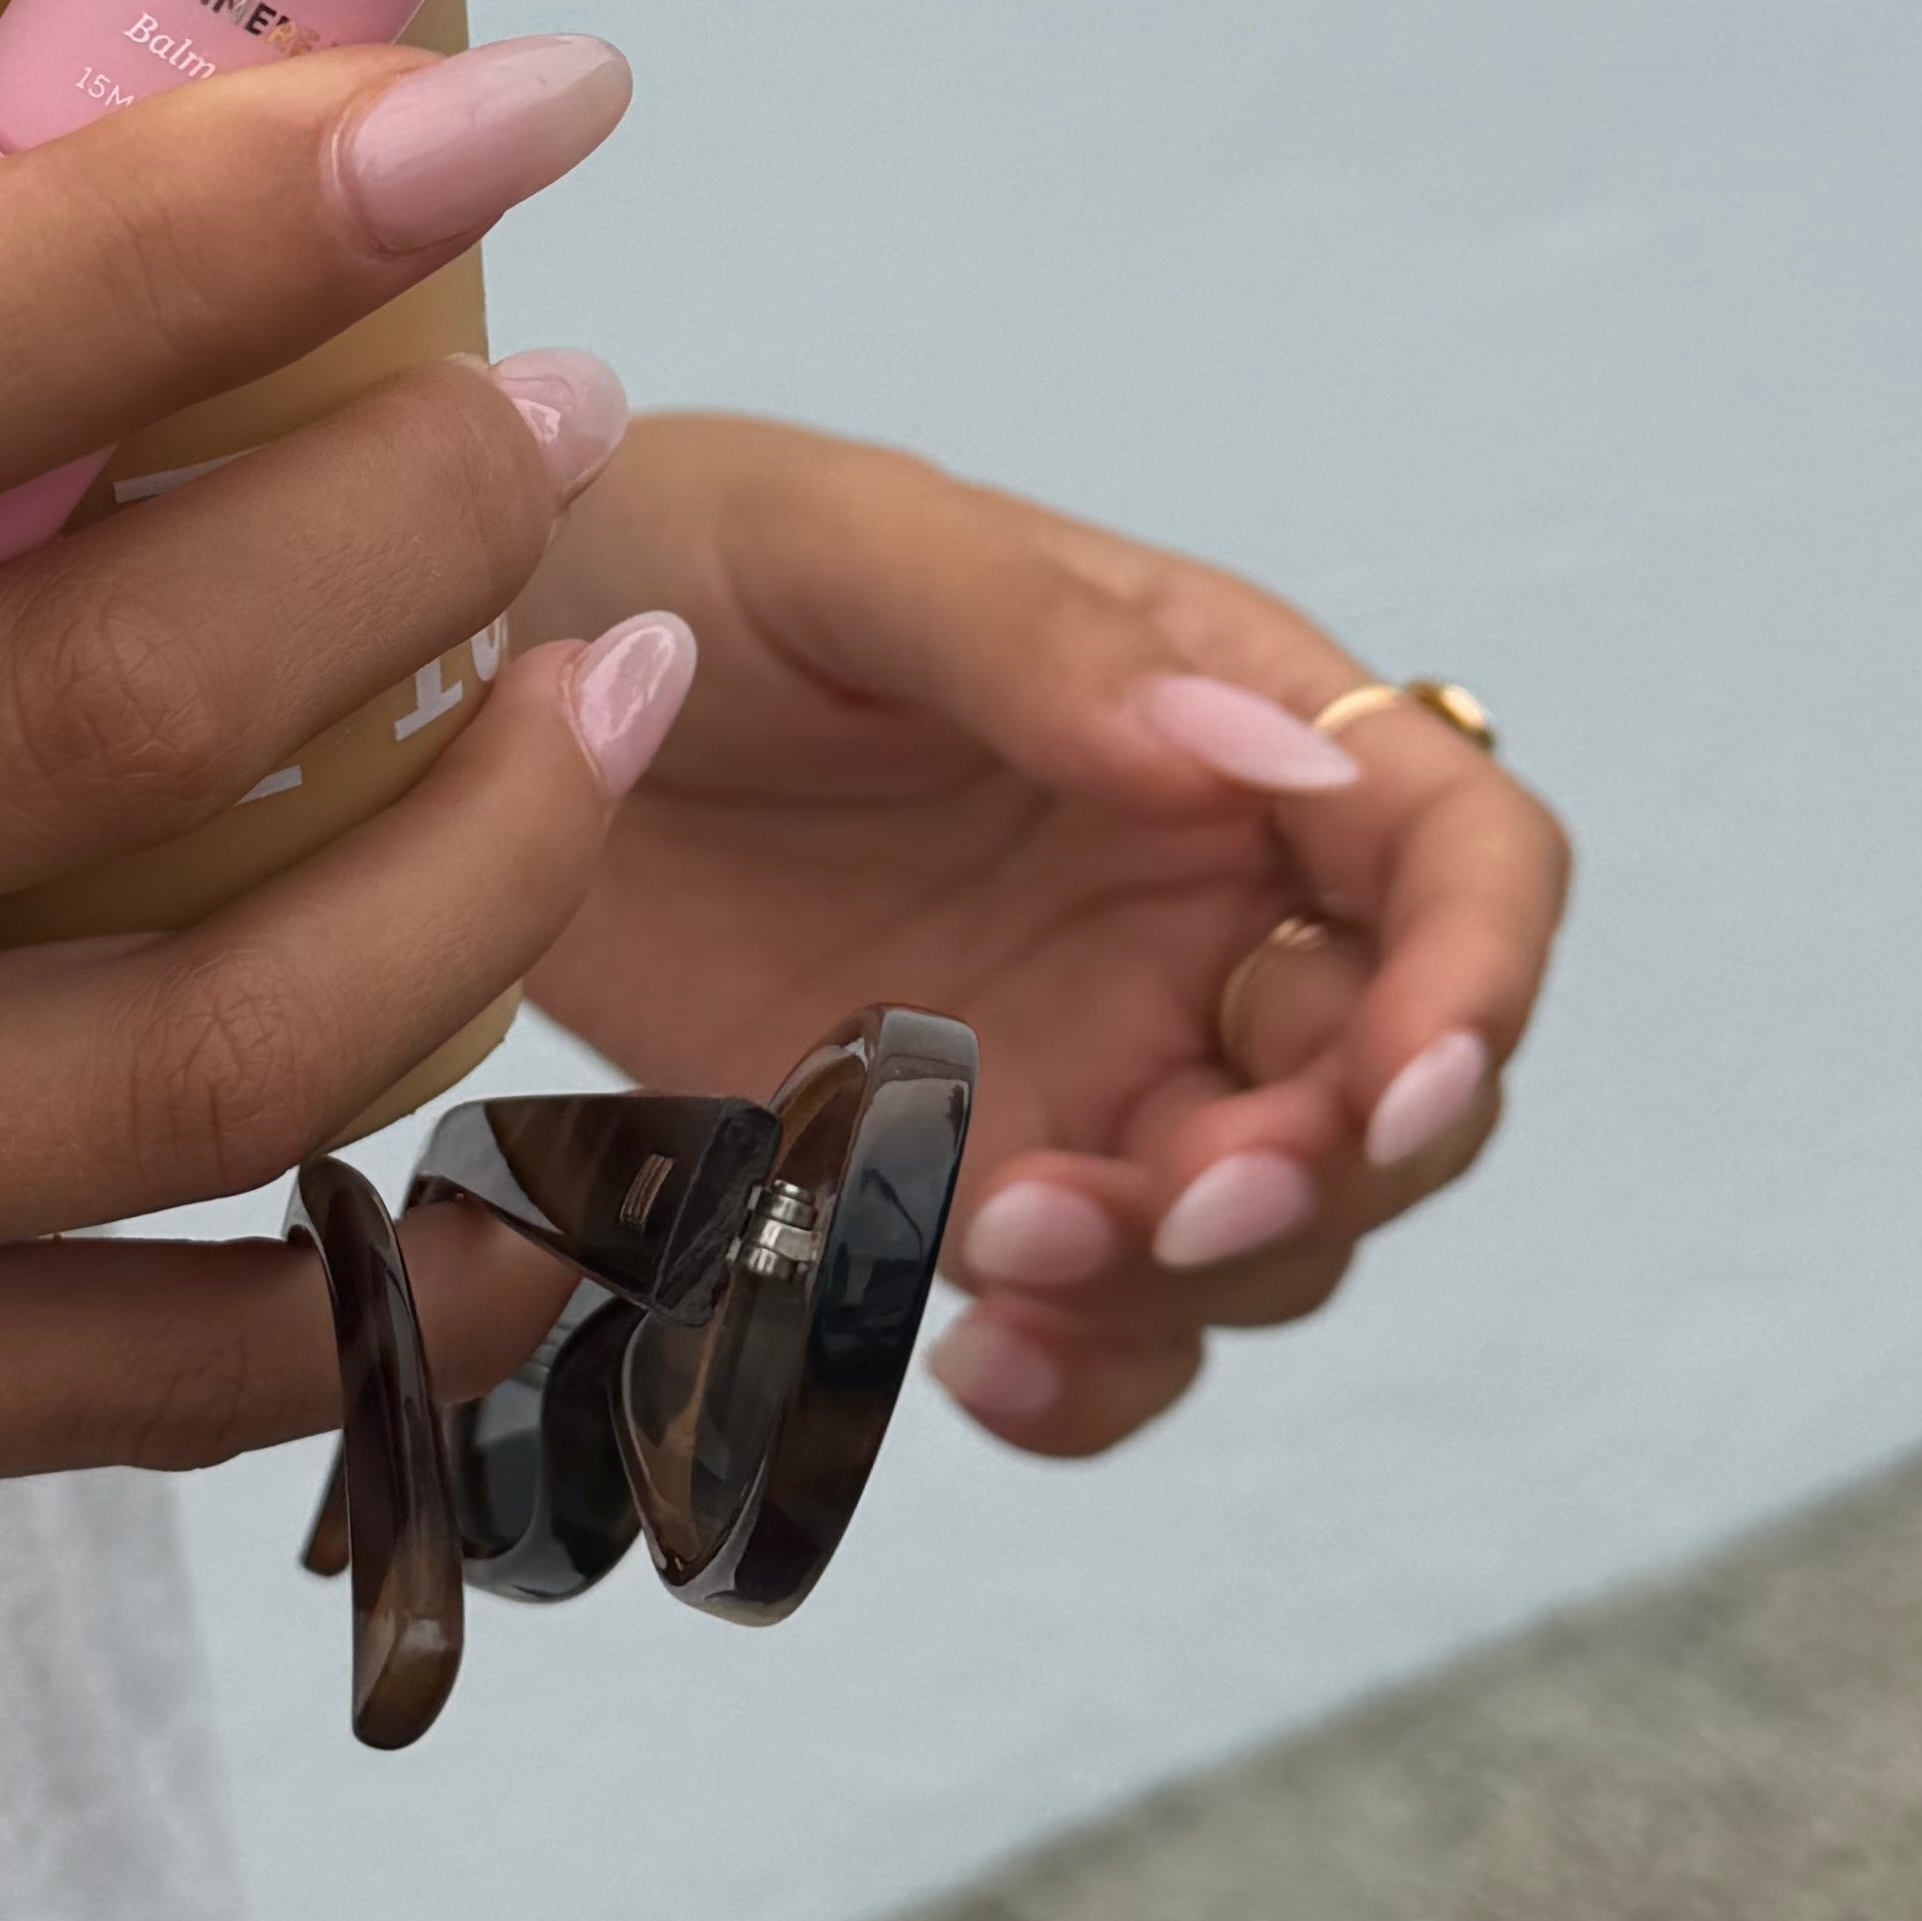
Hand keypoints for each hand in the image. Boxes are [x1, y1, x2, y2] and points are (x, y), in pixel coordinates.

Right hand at [0, 36, 674, 1851]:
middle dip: (417, 522)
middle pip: (82, 707)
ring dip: (469, 869)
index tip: (470, 90)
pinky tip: (501, 1192)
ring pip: (181, 1058)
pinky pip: (88, 1390)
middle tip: (561, 396)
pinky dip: (345, 1296)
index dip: (191, 225)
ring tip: (598, 700)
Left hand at [519, 412, 1570, 1454]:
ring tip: (1002, 1255)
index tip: (1398, 1089)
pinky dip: (1082, 1374)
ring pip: (1262, 1236)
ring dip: (1181, 1280)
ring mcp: (1091, 1055)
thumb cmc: (660, 551)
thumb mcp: (839, 546)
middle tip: (1165, 1204)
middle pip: (1389, 1091)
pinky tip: (967, 1364)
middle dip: (1321, 1172)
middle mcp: (1196, 903)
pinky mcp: (959, 1176)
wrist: (449, 693)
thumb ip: (1043, 643)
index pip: (1458, 860)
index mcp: (1221, 717)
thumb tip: (1255, 753)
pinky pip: (1096, 1323)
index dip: (1472, 984)